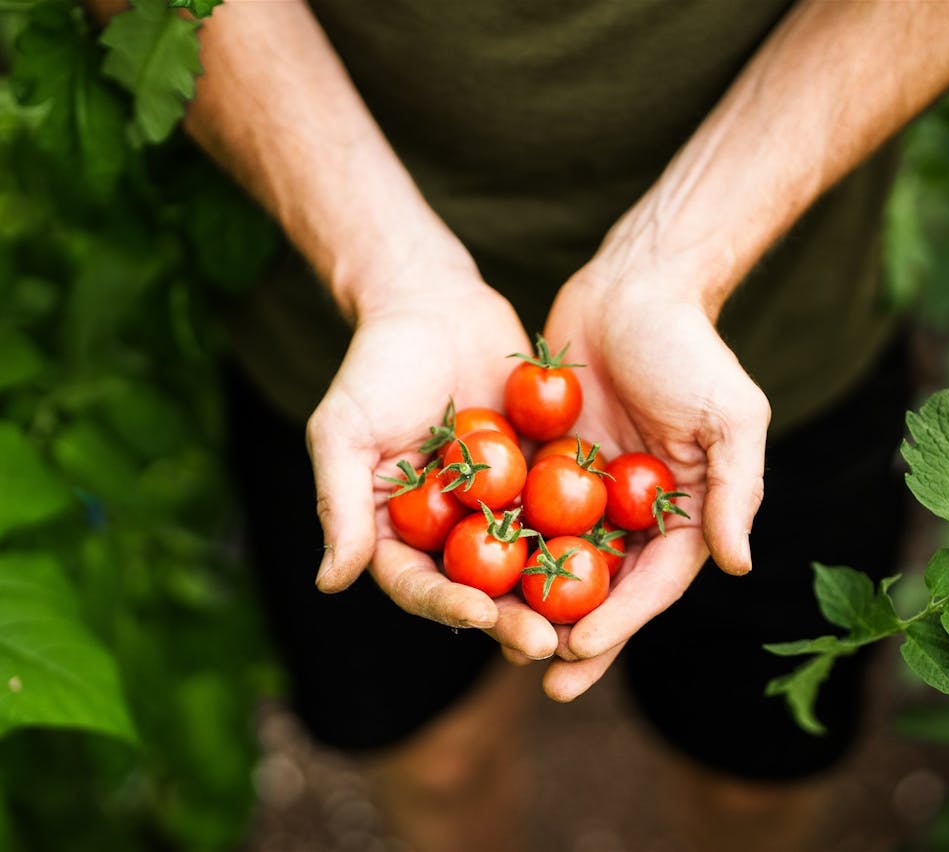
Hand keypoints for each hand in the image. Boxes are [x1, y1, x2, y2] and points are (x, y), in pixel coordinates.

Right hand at [307, 270, 558, 659]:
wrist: (435, 305)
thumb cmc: (376, 366)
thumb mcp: (344, 431)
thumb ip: (340, 505)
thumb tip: (329, 583)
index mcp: (396, 534)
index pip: (419, 584)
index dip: (447, 605)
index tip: (481, 615)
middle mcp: (449, 533)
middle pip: (479, 592)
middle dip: (512, 621)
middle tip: (545, 641)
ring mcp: (497, 510)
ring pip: (528, 566)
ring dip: (554, 597)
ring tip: (586, 621)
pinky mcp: (539, 481)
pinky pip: (566, 517)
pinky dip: (588, 540)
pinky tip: (619, 560)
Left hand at [527, 267, 770, 699]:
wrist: (634, 285)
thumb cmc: (691, 348)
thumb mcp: (730, 416)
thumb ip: (735, 489)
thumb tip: (737, 566)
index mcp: (682, 512)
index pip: (652, 584)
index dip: (620, 623)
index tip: (579, 652)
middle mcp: (635, 511)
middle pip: (605, 589)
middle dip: (577, 638)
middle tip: (542, 681)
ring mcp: (588, 490)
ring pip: (558, 562)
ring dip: (533, 606)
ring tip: (498, 644)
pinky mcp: (547, 462)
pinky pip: (522, 512)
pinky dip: (502, 544)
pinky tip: (468, 575)